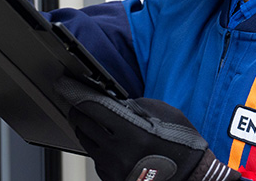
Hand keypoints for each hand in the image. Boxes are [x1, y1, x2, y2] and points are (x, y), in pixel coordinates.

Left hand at [56, 77, 241, 180]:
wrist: (192, 179)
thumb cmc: (183, 146)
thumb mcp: (165, 114)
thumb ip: (136, 105)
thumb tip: (114, 101)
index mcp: (131, 131)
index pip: (91, 107)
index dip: (74, 93)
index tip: (64, 84)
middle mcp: (118, 152)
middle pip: (82, 124)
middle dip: (77, 109)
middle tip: (78, 100)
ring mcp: (113, 169)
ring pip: (85, 142)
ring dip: (86, 128)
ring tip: (94, 120)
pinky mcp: (112, 180)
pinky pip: (96, 158)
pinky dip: (97, 147)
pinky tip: (109, 142)